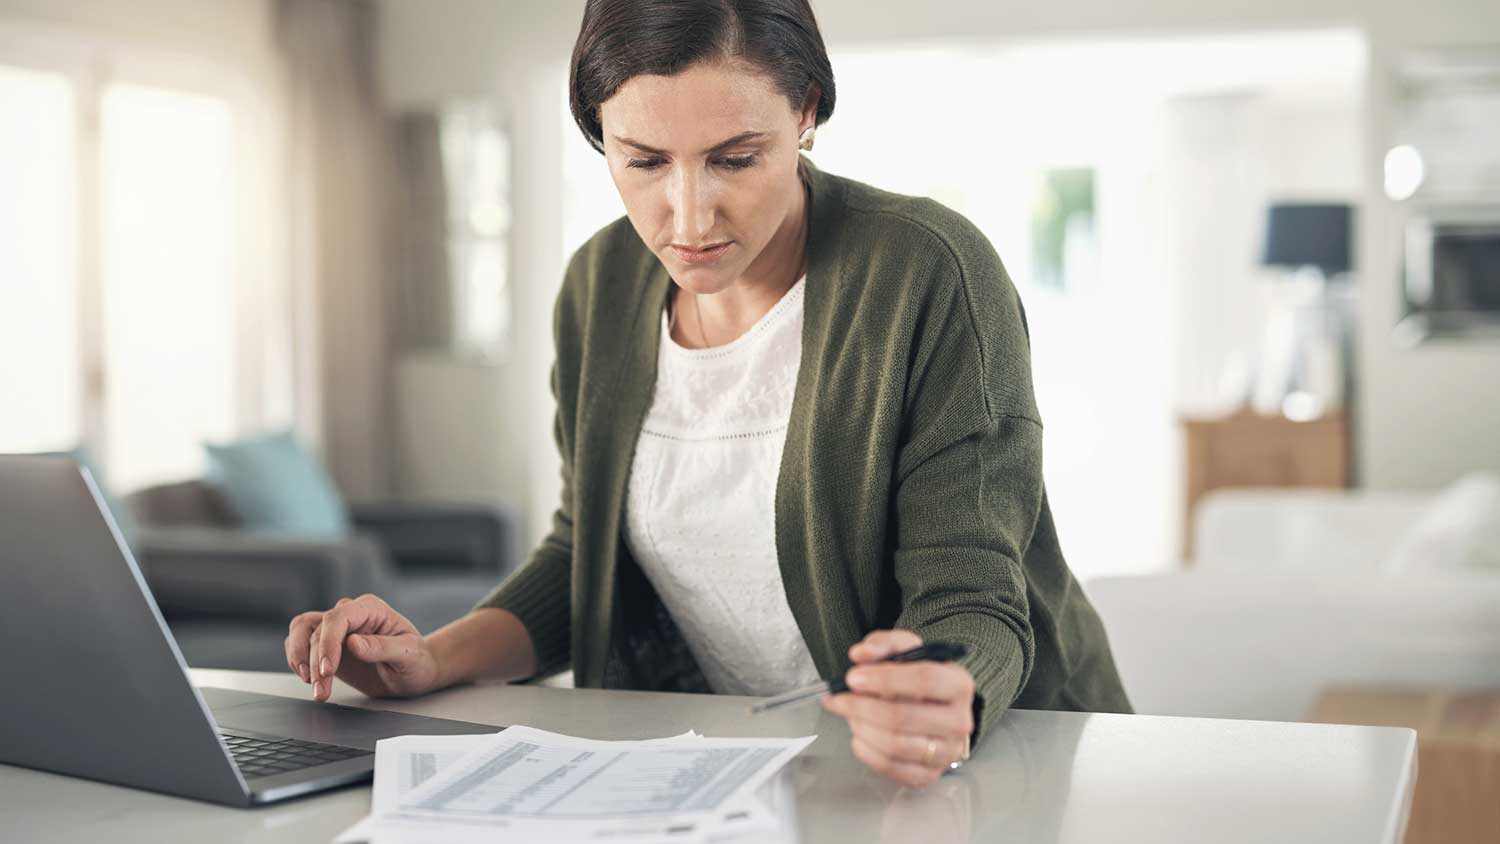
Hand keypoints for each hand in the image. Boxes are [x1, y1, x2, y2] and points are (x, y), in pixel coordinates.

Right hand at [284, 594, 440, 701]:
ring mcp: (337, 629)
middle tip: (321, 690)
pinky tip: (310, 680)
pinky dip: (298, 661)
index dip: (328, 643)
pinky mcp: (327, 645)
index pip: (338, 618)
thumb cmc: (416, 661)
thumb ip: (382, 647)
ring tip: (314, 687)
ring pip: (301, 631)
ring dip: (300, 660)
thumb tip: (353, 643)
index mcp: (371, 609)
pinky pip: (300, 644)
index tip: (327, 670)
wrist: (413, 674)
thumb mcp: (409, 655)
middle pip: (316, 628)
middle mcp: (351, 614)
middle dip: (315, 662)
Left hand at [820, 629, 974, 787]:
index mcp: (959, 684)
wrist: (935, 709)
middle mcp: (959, 721)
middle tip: (839, 698)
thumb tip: (860, 654)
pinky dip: (866, 752)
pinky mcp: (930, 775)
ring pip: (894, 745)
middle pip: (903, 717)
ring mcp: (946, 751)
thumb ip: (883, 644)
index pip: (924, 680)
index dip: (884, 678)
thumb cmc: (918, 678)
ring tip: (850, 715)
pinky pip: (891, 767)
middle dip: (862, 707)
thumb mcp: (907, 649)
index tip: (854, 677)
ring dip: (862, 728)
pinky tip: (859, 735)